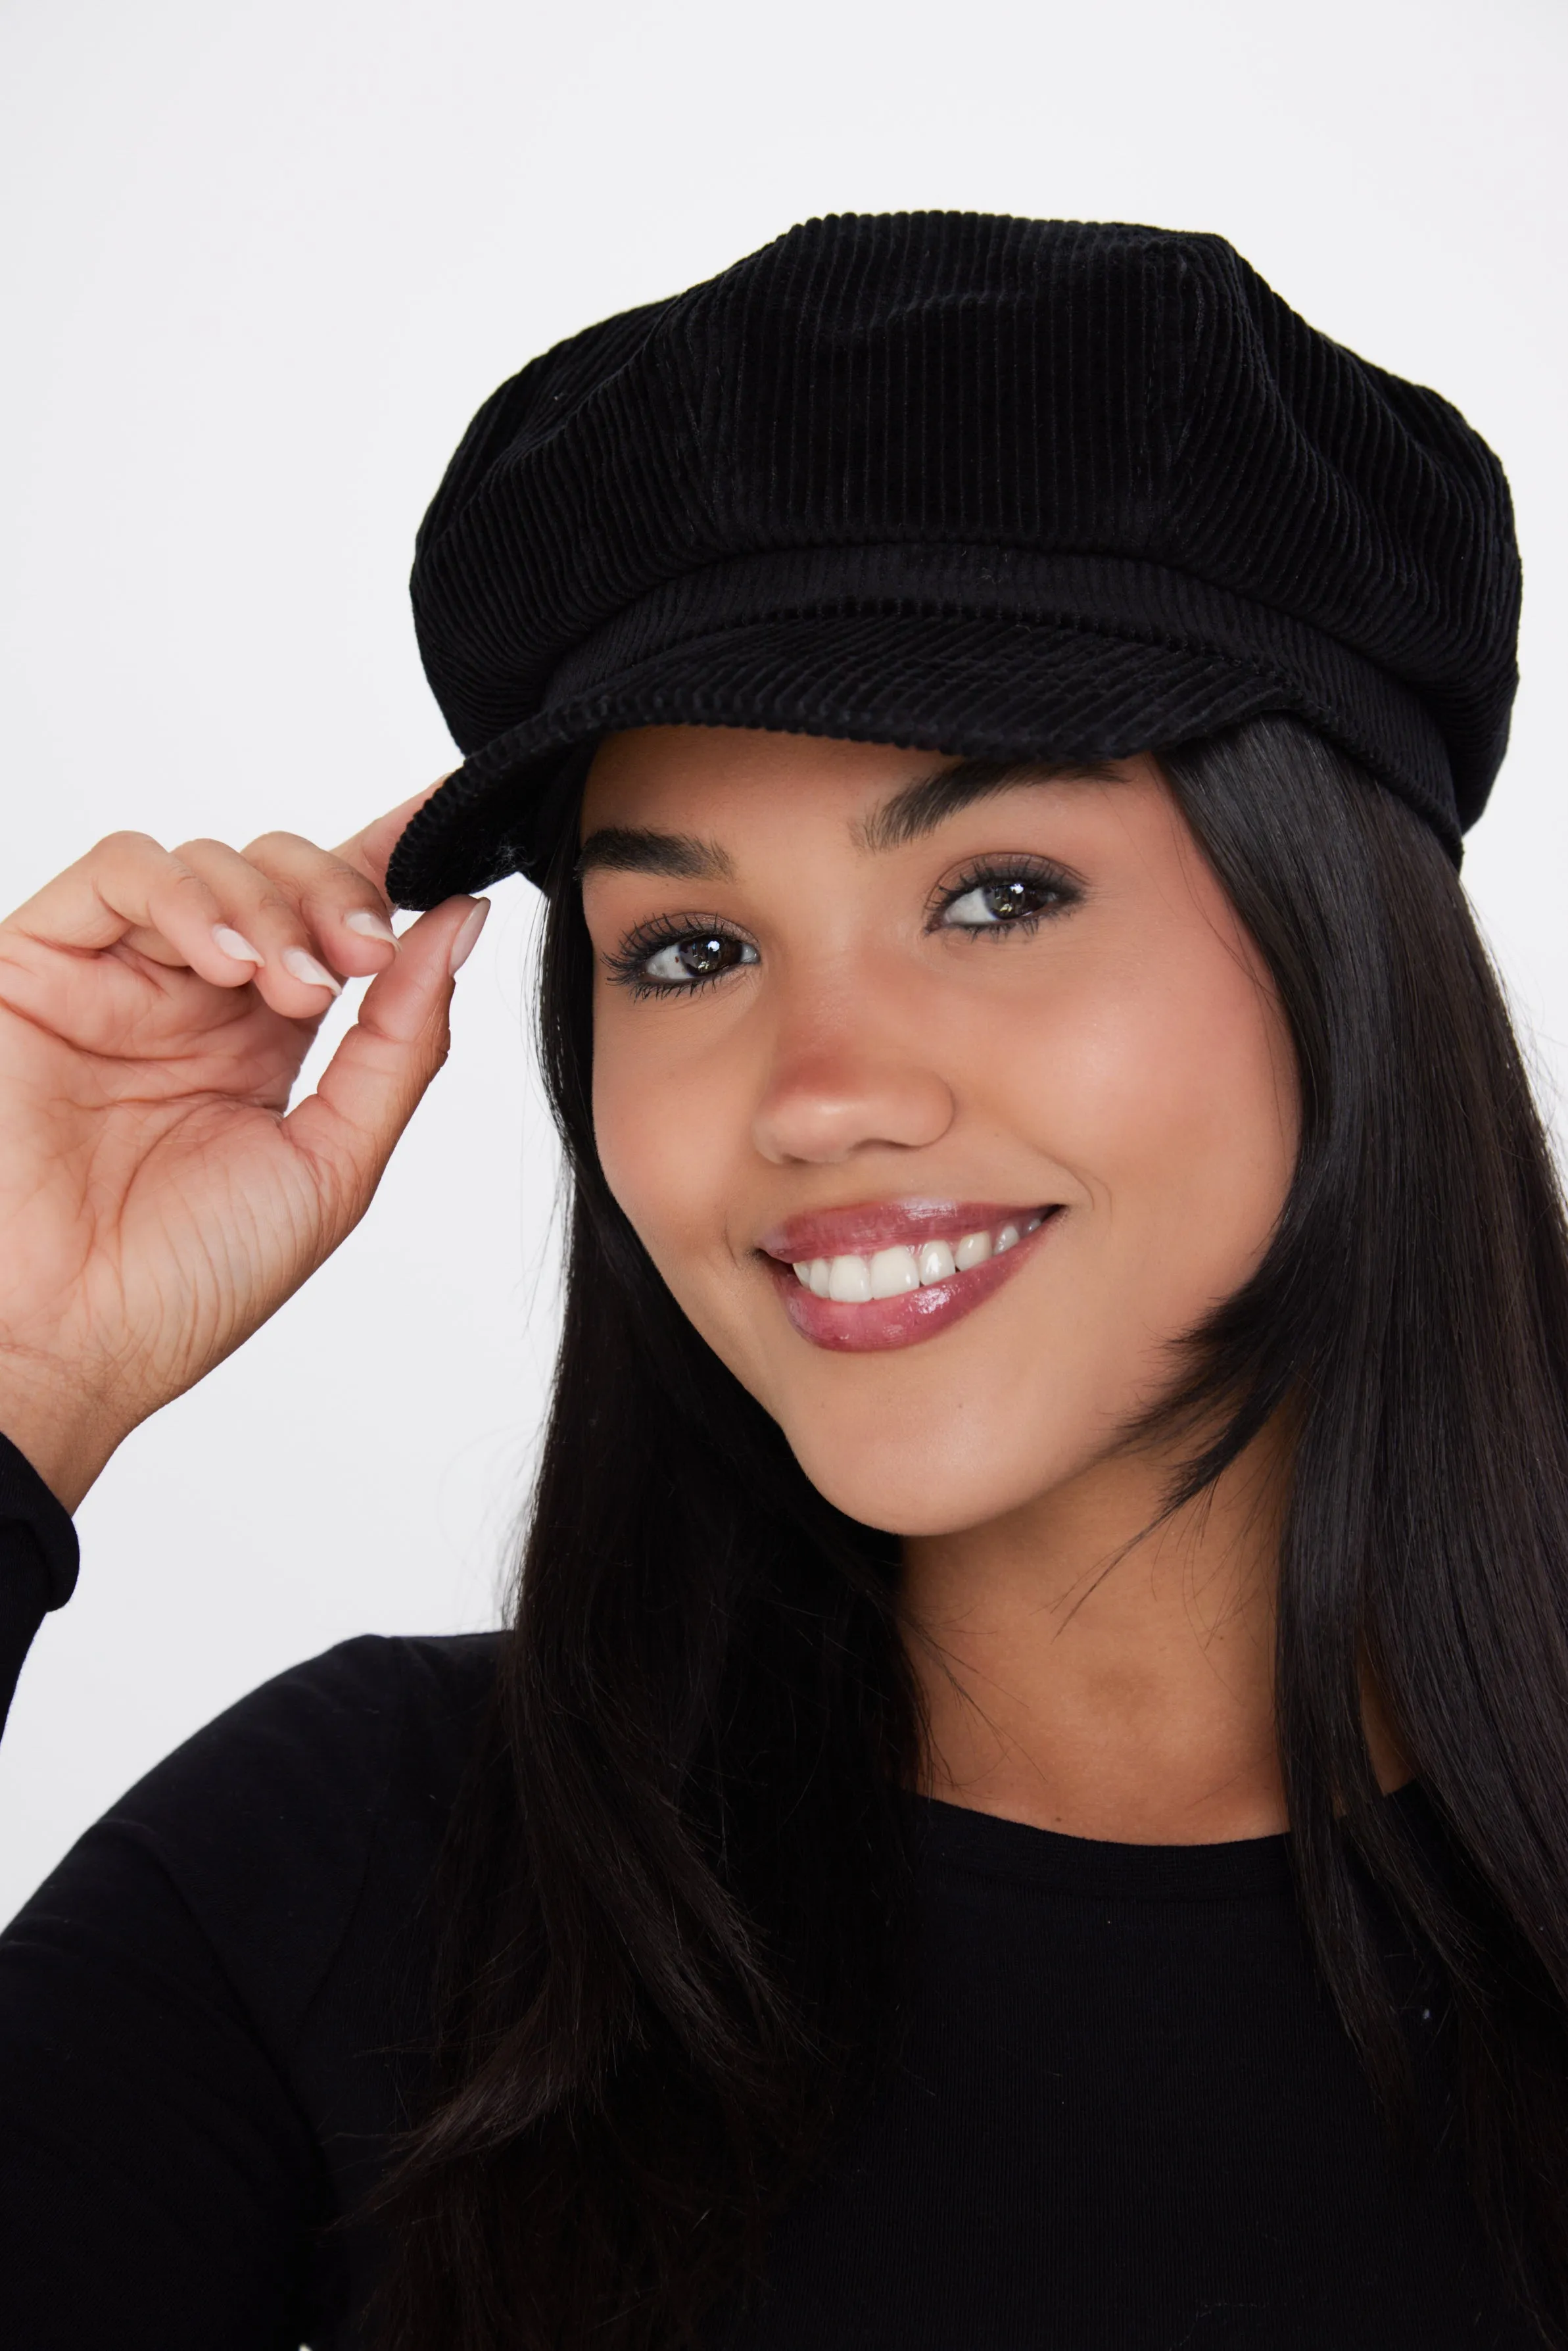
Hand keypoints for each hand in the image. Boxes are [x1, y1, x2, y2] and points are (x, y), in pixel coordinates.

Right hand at [0, 788, 488, 1508]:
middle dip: (344, 897)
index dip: (399, 860)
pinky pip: (119, 870)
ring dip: (275, 903)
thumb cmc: (186, 1283)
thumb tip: (461, 927)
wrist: (65, 1343)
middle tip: (365, 958)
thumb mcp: (334, 1163)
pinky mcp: (41, 963)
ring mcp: (119, 977)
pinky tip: (225, 960)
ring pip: (212, 858)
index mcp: (267, 1043)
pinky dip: (186, 893)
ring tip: (294, 984)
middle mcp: (196, 999)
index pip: (341, 922)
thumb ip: (400, 1042)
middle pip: (287, 873)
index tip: (458, 821)